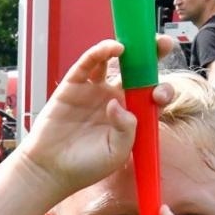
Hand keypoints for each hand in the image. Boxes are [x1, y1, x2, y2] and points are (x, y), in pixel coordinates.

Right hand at [16, 38, 175, 196]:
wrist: (51, 170)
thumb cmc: (85, 166)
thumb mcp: (116, 153)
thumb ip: (127, 130)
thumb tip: (118, 103)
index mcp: (130, 115)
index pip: (151, 95)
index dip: (161, 89)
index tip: (159, 94)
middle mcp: (114, 98)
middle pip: (137, 70)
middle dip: (151, 54)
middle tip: (163, 44)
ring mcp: (94, 90)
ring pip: (113, 62)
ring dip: (125, 49)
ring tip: (133, 45)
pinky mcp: (73, 86)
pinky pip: (87, 64)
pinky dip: (100, 52)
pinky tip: (113, 49)